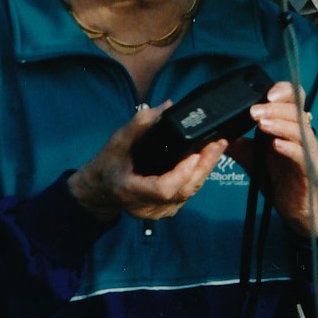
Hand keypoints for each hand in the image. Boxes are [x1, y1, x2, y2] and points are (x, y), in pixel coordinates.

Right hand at [67, 104, 227, 222]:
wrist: (100, 188)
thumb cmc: (108, 164)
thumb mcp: (118, 140)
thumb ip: (141, 123)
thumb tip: (168, 106)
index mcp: (131, 191)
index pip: (164, 189)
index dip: (182, 173)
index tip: (196, 154)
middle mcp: (147, 207)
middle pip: (183, 191)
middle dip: (203, 166)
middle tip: (218, 143)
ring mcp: (158, 211)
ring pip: (188, 193)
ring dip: (205, 170)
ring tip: (218, 147)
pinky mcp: (167, 209)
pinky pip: (187, 194)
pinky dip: (198, 176)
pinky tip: (207, 159)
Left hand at [246, 80, 317, 236]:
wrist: (292, 203)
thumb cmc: (275, 174)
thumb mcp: (250, 155)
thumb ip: (236, 142)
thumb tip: (214, 133)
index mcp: (288, 124)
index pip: (292, 97)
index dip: (283, 90)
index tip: (265, 93)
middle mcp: (301, 133)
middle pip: (295, 110)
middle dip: (274, 108)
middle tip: (254, 112)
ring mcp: (307, 150)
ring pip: (300, 130)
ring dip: (280, 124)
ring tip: (261, 124)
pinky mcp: (308, 168)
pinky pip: (302, 154)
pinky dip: (289, 148)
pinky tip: (276, 145)